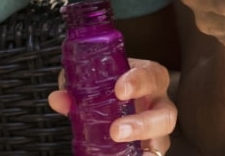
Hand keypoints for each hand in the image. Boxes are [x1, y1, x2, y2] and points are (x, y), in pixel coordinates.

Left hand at [48, 58, 176, 151]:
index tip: (120, 89)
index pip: (152, 76)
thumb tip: (59, 98)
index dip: (139, 82)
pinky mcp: (150, 148)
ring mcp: (157, 131)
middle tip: (116, 131)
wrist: (119, 100)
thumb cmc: (113, 88)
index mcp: (149, 80)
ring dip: (139, 145)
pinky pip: (151, 155)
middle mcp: (158, 105)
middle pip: (166, 114)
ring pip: (162, 140)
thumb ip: (78, 88)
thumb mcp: (98, 82)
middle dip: (143, 124)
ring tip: (117, 146)